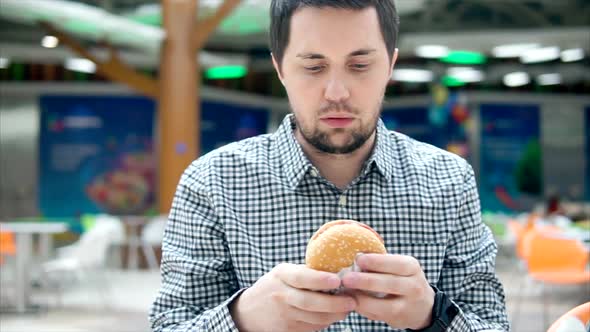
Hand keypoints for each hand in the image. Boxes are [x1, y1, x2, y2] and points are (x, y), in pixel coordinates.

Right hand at [230, 263, 356, 331]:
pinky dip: (326, 322)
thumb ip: (305, 272)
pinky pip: (312, 327)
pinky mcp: (287, 330)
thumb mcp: (284, 273)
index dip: (320, 279)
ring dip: (335, 315)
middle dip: (334, 303)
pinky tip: (334, 316)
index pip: (301, 277)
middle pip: (310, 302)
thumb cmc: (274, 286)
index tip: (338, 280)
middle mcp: (281, 295)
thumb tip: (337, 270)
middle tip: (352, 300)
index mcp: (281, 275)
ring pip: (314, 318)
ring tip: (347, 308)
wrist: (249, 312)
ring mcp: (284, 315)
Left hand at [341, 254, 434, 329]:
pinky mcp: (399, 319)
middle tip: (346, 278)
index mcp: (412, 267)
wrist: (422, 306)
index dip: (376, 261)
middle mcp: (414, 286)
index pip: (395, 263)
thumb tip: (356, 255)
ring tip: (347, 291)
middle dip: (366, 280)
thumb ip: (381, 261)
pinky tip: (353, 301)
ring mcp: (408, 305)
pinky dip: (363, 308)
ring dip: (362, 298)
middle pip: (389, 283)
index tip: (358, 259)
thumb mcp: (398, 266)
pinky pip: (378, 314)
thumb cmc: (402, 279)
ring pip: (384, 304)